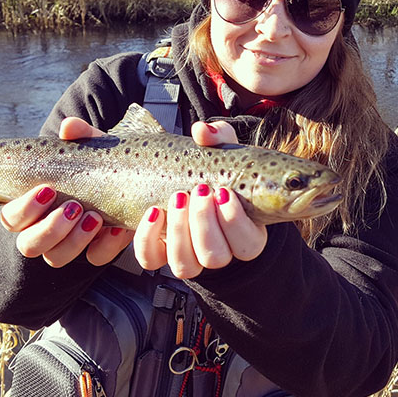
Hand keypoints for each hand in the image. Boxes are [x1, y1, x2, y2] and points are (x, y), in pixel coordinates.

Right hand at [0, 117, 134, 266]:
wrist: (133, 180)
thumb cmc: (98, 164)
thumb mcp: (91, 148)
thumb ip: (80, 136)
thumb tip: (69, 127)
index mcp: (33, 207)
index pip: (11, 218)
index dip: (24, 209)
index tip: (47, 189)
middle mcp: (45, 230)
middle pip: (29, 245)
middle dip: (49, 229)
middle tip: (73, 206)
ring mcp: (70, 244)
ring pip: (56, 258)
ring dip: (74, 240)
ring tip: (94, 217)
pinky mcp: (97, 250)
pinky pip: (95, 258)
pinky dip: (107, 245)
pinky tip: (118, 228)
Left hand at [133, 120, 267, 277]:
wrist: (184, 180)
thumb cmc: (211, 169)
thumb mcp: (221, 150)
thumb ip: (218, 137)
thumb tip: (202, 131)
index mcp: (244, 231)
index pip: (249, 245)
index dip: (236, 223)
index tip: (224, 191)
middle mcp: (218, 250)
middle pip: (216, 257)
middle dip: (205, 224)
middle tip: (200, 190)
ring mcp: (188, 255)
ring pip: (186, 264)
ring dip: (180, 232)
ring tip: (178, 197)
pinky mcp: (159, 252)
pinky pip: (152, 259)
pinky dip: (148, 238)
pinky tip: (153, 212)